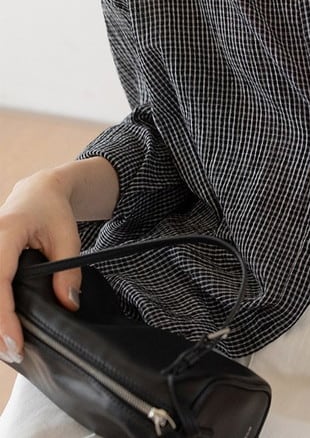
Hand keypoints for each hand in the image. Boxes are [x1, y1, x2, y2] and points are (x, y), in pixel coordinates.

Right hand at [0, 167, 82, 362]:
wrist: (37, 192)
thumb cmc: (53, 212)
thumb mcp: (69, 238)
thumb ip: (69, 271)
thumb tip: (69, 304)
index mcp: (5, 233)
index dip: (3, 317)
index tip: (15, 343)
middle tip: (13, 353)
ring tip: (8, 346)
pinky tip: (3, 327)